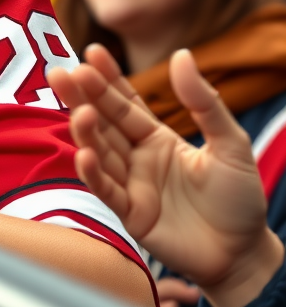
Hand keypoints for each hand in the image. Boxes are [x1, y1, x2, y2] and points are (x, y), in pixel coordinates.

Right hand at [49, 45, 282, 306]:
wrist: (246, 255)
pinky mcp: (131, 214)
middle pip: (104, 122)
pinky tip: (83, 154)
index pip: (126, 102)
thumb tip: (181, 55)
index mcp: (157, 138)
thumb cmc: (240, 200)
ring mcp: (131, 185)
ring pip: (100, 152)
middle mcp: (137, 158)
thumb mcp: (231, 144)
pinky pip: (107, 190)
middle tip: (60, 73)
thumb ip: (204, 102)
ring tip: (79, 112)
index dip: (108, 77)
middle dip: (81, 98)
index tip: (91, 51)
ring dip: (86, 132)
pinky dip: (92, 173)